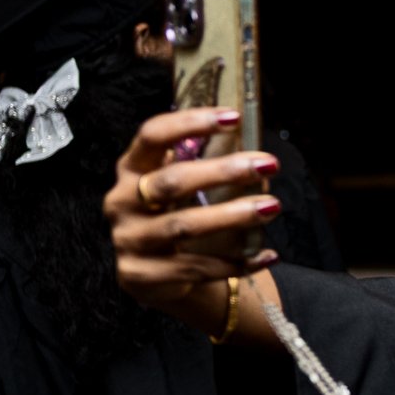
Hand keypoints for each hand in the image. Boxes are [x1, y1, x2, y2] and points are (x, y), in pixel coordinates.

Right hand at [104, 108, 283, 341]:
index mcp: (132, 169)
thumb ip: (208, 167)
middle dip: (223, 171)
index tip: (233, 117)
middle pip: (171, 181)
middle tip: (269, 165)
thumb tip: (257, 157)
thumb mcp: (187, 188)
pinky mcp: (140, 275)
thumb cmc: (179, 216)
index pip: (152, 136)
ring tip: (272, 207)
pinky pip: (195, 267)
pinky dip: (236, 262)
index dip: (189, 123)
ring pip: (183, 225)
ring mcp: (128, 240)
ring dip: (233, 215)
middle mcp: (122, 202)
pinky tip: (267, 255)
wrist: (160, 277)